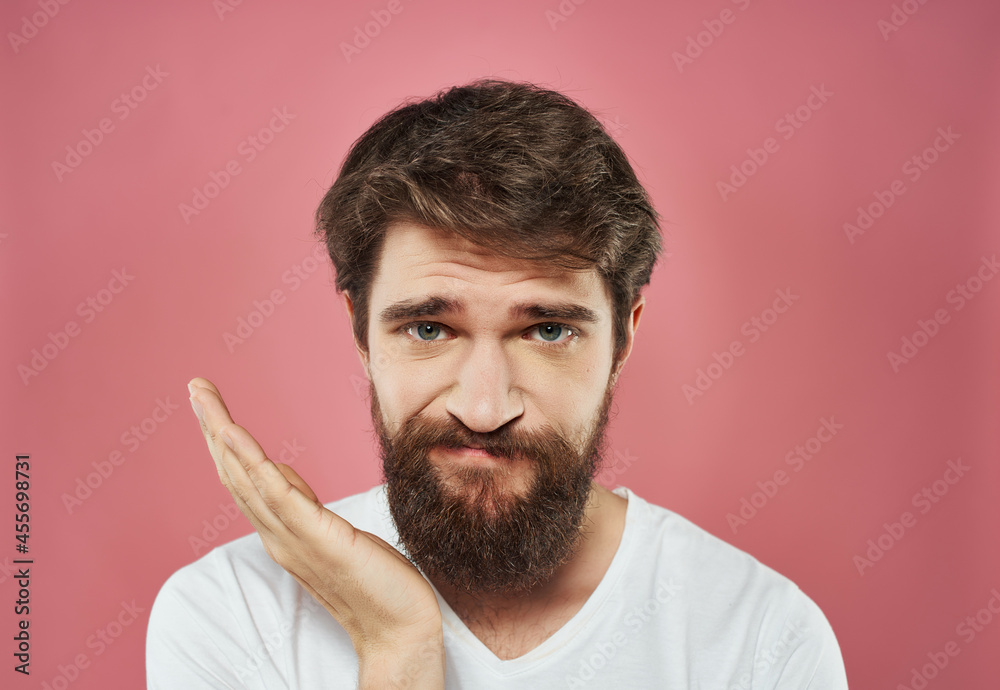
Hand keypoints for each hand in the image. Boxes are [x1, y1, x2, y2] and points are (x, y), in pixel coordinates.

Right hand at [187, 377, 443, 687]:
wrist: (400, 627)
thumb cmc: (374, 582)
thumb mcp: (332, 532)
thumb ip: (302, 505)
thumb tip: (279, 472)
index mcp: (281, 531)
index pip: (244, 479)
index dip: (225, 442)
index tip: (211, 406)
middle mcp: (278, 534)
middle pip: (235, 473)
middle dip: (213, 427)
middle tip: (195, 387)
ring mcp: (294, 537)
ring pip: (247, 477)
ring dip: (222, 434)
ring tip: (203, 397)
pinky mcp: (318, 537)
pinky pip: (277, 495)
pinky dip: (251, 462)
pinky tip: (233, 435)